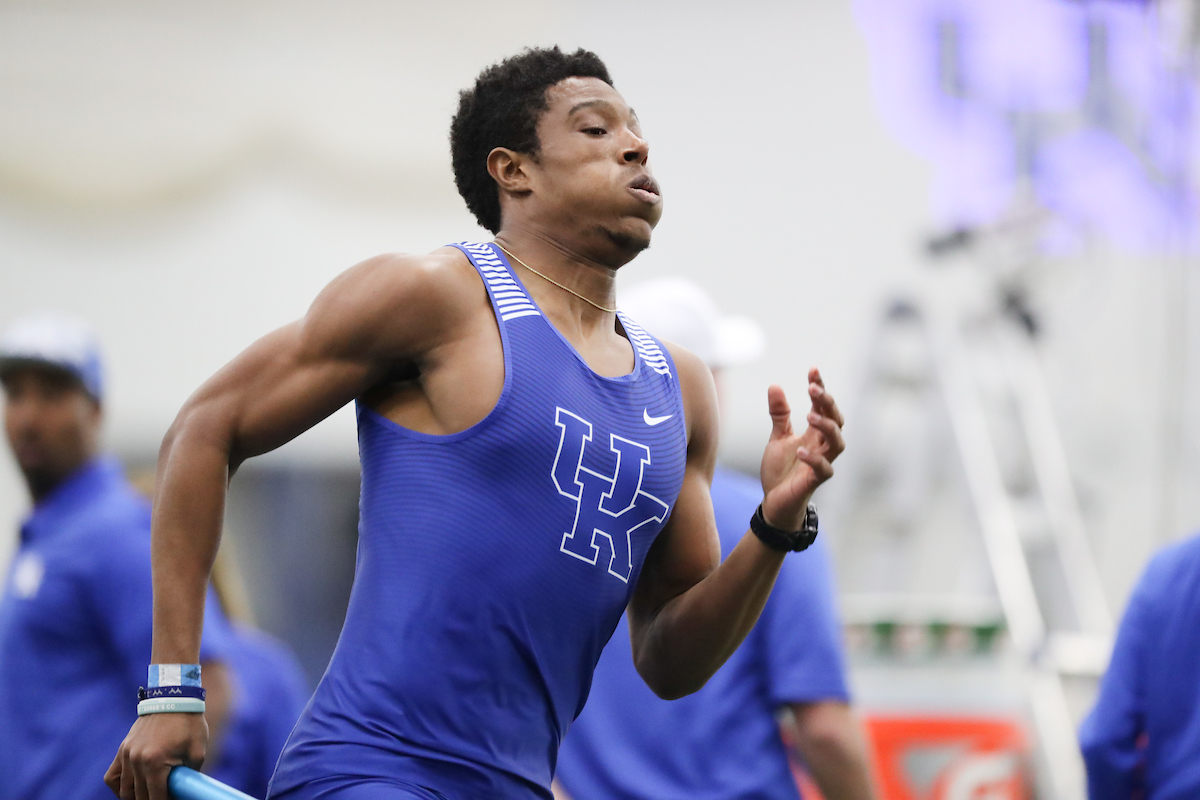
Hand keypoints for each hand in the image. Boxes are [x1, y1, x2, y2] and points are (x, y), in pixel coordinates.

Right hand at [105, 713, 207, 799]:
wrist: (174, 698)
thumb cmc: (189, 725)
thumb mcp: (197, 753)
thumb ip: (189, 777)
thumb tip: (185, 794)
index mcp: (155, 762)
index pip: (155, 798)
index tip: (173, 799)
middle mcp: (136, 760)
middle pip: (139, 796)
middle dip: (153, 799)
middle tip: (166, 795)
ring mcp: (126, 754)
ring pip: (124, 790)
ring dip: (137, 796)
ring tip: (151, 793)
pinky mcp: (122, 749)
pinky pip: (112, 777)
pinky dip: (120, 786)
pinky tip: (132, 788)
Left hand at [759, 368, 844, 531]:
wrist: (774, 501)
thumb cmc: (781, 470)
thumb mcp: (777, 437)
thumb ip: (780, 414)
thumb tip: (775, 385)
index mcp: (815, 433)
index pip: (823, 406)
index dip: (820, 388)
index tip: (813, 370)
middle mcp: (822, 446)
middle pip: (836, 420)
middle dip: (827, 403)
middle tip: (813, 389)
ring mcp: (821, 463)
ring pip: (837, 443)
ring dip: (827, 427)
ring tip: (811, 416)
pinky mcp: (814, 481)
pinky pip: (823, 469)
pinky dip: (814, 459)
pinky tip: (800, 450)